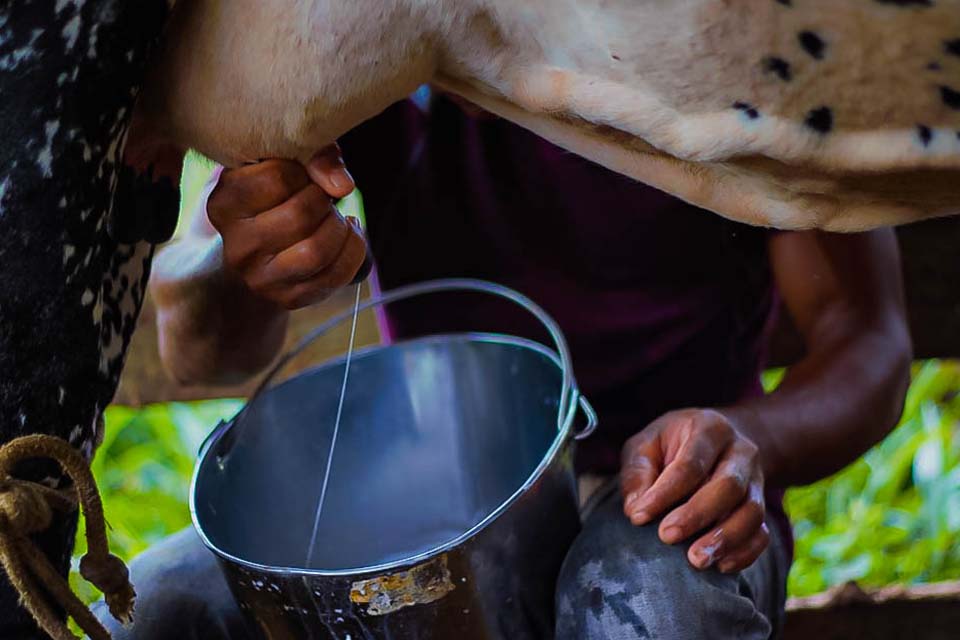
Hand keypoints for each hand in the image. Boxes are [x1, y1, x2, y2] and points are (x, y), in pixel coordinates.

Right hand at [207, 145, 366, 309]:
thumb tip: (342, 185)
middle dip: (325, 200)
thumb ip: (315, 155)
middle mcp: (237, 246)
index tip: (302, 175)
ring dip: (340, 228)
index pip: (277, 176)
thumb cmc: (275, 195)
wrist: (258, 250)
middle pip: (300, 214)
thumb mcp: (283, 163)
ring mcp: (260, 278)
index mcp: (224, 204)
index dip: (303, 171)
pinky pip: (335, 275)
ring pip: (317, 250)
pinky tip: (346, 236)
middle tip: (324, 197)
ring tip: (337, 218)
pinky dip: (353, 250)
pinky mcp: (288, 298)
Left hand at [620, 408, 767, 572]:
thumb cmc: (673, 444)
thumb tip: (635, 509)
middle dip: (697, 514)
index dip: (664, 493)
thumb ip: (637, 472)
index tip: (639, 516)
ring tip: (696, 560)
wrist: (718, 442)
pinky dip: (745, 552)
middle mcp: (740, 452)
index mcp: (709, 429)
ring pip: (752, 511)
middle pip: (728, 485)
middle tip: (667, 536)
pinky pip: (762, 533)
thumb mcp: (647, 444)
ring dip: (725, 539)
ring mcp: (756, 480)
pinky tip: (720, 566)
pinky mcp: (763, 506)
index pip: (690, 463)